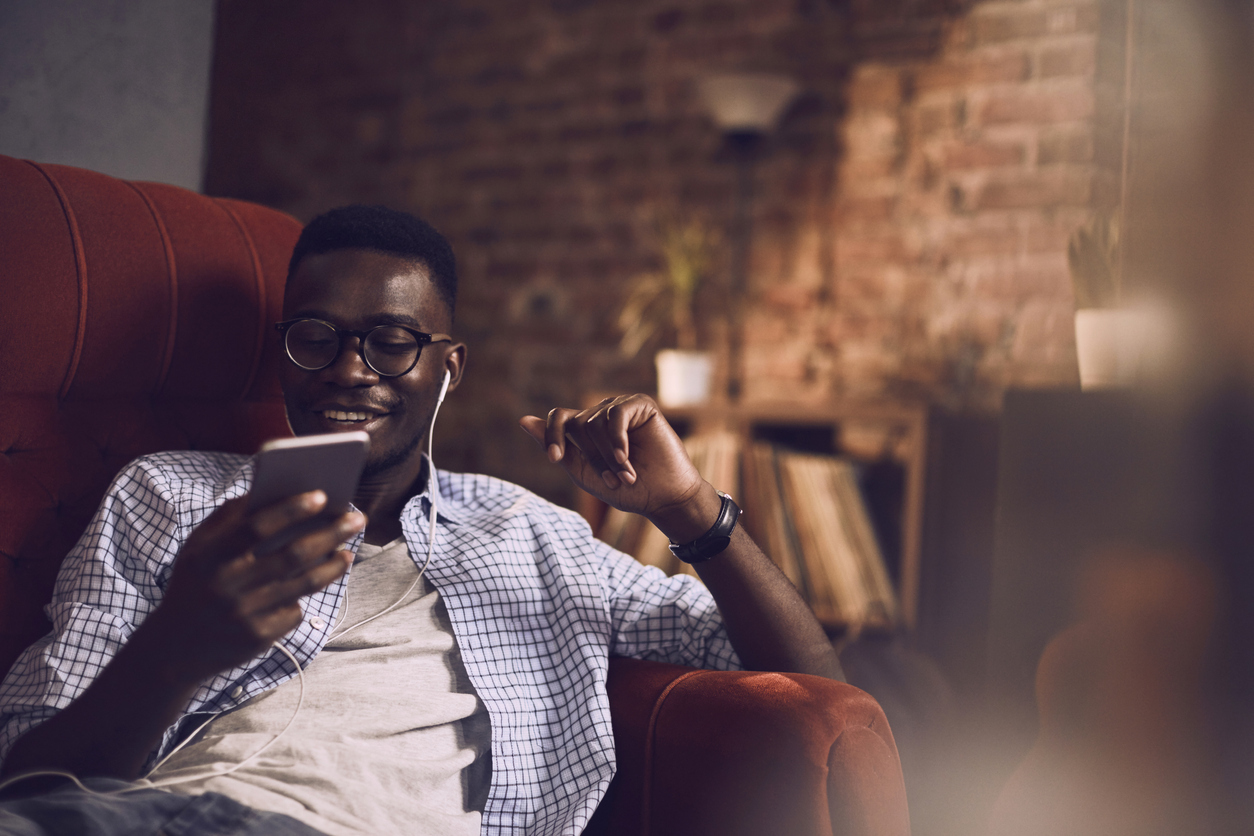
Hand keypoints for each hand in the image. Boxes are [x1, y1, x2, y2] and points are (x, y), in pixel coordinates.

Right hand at [141, 491, 364, 685]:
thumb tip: (272, 488)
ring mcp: (243, 613)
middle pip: (292, 554)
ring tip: (348, 552)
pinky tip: (309, 587)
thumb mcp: (199, 548)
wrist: (174, 648)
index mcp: (210, 554)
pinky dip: (303, 598)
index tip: (323, 495)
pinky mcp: (257, 638)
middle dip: (331, 533)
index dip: (291, 509)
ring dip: (333, 565)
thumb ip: (230, 517)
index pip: (257, 526)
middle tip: (358, 519)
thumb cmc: (197, 583)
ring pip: (303, 584)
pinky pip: (294, 611)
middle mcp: (227, 583)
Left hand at [520, 394, 721, 542]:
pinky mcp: (641, 405)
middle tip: (612, 481)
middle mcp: (601, 414)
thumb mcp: (582, 472)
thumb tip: (523, 420)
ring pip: (595, 422)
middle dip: (592, 457)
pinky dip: (617, 440)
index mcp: (585, 429)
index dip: (552, 435)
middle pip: (577, 425)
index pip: (558, 418)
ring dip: (608, 455)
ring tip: (626, 475)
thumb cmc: (625, 489)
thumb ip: (556, 448)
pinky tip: (626, 458)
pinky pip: (616, 414)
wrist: (663, 497)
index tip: (555, 459)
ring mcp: (621, 408)